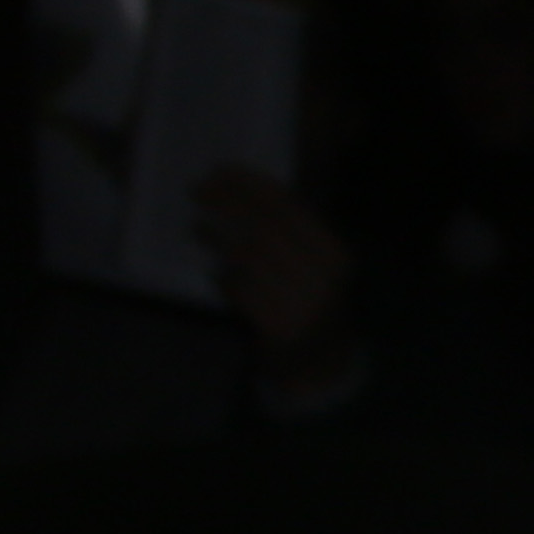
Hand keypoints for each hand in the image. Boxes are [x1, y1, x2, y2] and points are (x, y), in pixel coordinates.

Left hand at [191, 166, 361, 398]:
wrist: (322, 363)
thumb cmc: (309, 301)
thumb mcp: (313, 264)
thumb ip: (287, 232)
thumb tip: (234, 186)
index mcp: (336, 256)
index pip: (289, 207)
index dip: (251, 184)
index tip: (220, 170)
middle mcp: (325, 279)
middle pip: (265, 227)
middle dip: (227, 204)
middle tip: (197, 191)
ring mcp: (304, 306)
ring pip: (250, 257)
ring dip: (217, 237)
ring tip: (198, 227)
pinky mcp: (280, 329)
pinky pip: (242, 291)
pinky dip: (225, 280)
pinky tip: (217, 275)